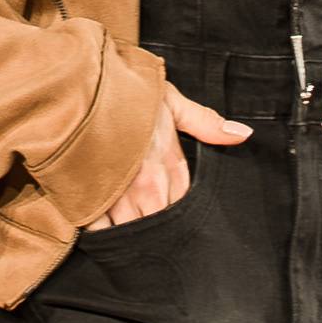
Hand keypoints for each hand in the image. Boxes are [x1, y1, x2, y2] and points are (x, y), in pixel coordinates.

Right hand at [86, 83, 252, 229]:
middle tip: (154, 229)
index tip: (170, 209)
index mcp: (168, 164)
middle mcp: (146, 187)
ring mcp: (117, 196)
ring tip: (131, 233)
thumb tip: (242, 133)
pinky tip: (105, 229)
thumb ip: (204, 122)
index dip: (178, 210)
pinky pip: (101, 232)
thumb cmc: (124, 92)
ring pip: (131, 231)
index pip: (182, 203)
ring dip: (132, 232)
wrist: (79, 89)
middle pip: (159, 224)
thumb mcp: (169, 100)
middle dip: (157, 227)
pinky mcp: (89, 200)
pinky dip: (103, 234)